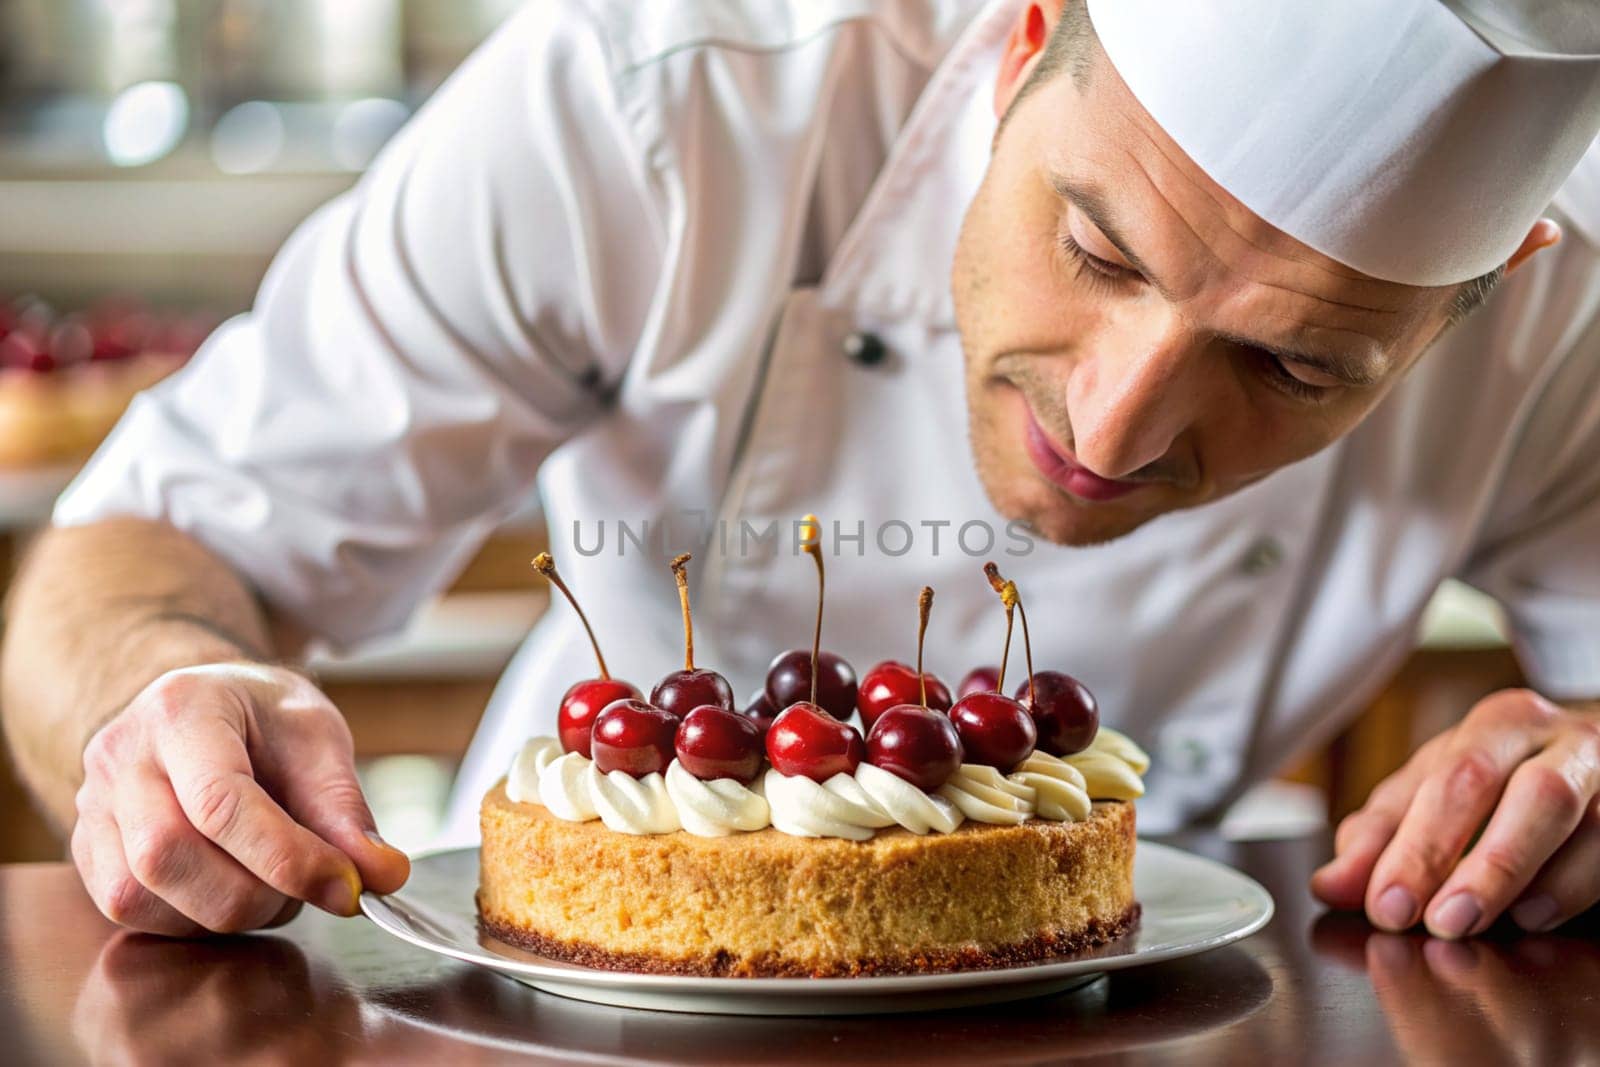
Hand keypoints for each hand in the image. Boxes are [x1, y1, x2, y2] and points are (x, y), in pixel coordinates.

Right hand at [71, 663, 409, 934]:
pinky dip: (192, 919)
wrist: (208, 705)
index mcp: (182, 710)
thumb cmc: (263, 717)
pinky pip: (129, 910)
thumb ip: (345, 809)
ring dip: (224, 913)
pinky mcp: (88, 850)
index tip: (348, 887)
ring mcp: (92, 805)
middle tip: (313, 886)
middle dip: (255, 893)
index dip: (287, 858)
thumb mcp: (319, 738)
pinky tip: (234, 890)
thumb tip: (381, 875)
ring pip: (139, 895)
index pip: (219, 802)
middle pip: (167, 856)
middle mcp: (121, 756)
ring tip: (275, 886)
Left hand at [1312, 688, 1599, 937]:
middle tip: (1440, 921)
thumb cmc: (1506, 777)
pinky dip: (1580, 888)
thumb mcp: (1436, 791)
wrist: (1598, 757)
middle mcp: (1566, 741)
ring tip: (1490, 922)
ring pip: (1592, 824)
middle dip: (1482, 865)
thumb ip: (1382, 835)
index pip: (1452, 779)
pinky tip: (1540, 914)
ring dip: (1536, 880)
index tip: (1385, 904)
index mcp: (1501, 724)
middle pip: (1532, 795)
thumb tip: (1330, 885)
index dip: (1416, 846)